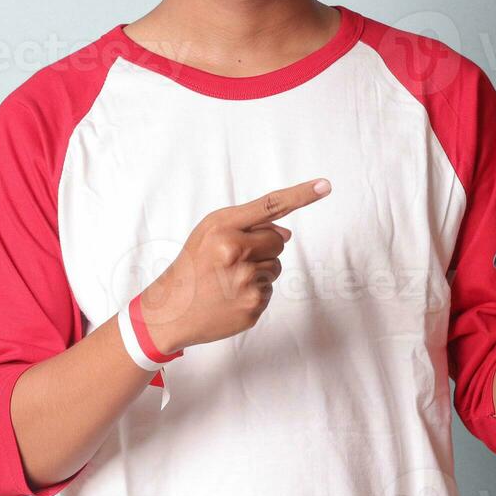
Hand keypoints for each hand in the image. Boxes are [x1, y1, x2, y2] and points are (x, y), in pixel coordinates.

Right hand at [139, 179, 331, 352]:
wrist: (170, 310)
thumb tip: (286, 234)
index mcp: (223, 229)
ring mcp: (245, 282)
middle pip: (278, 241)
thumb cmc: (193, 265)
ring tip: (228, 280)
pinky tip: (231, 296)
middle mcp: (236, 253)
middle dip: (262, 248)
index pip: (270, 206)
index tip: (325, 185)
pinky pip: (269, 289)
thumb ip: (247, 226)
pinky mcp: (253, 306)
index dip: (301, 195)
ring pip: (276, 267)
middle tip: (231, 260)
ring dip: (258, 270)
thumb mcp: (209, 233)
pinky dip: (255, 292)